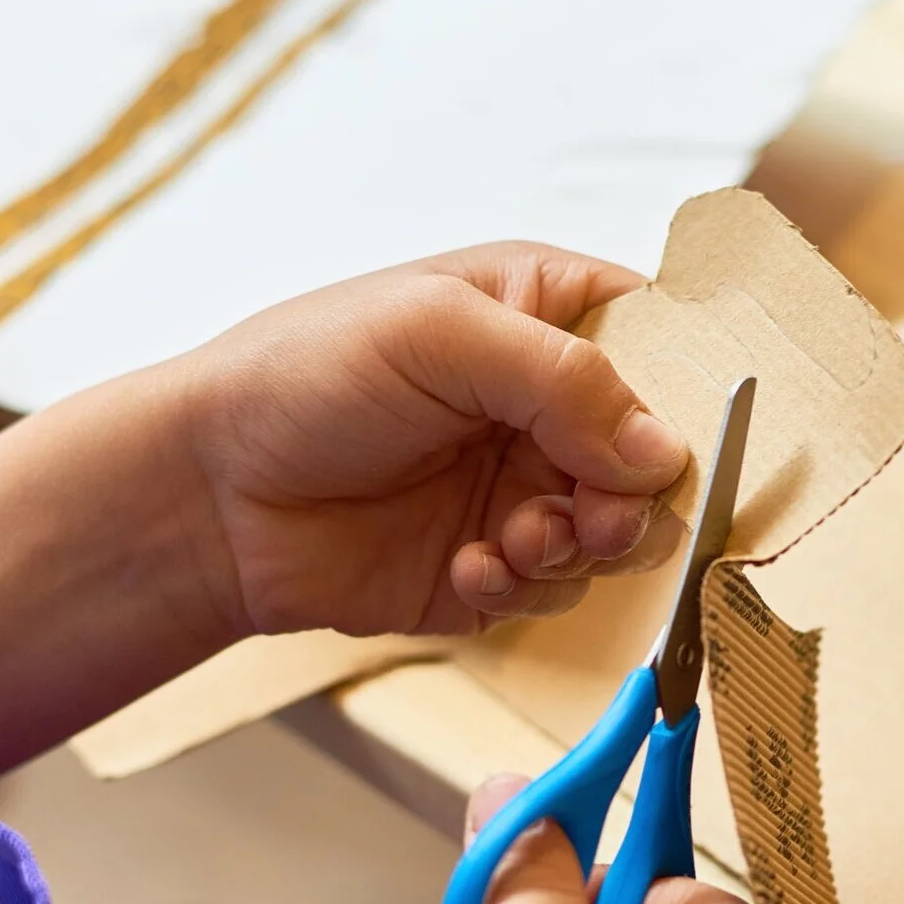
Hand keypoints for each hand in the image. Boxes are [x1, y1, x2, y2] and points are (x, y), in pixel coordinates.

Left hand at [172, 243, 686, 639]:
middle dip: (631, 494)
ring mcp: (517, 485)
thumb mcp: (438, 335)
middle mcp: (541, 404)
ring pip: (613, 532)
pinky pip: (552, 589)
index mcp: (541, 314)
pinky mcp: (488, 564)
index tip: (692, 439)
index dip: (687, 391)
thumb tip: (664, 451)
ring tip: (512, 537)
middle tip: (590, 515)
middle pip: (652, 455)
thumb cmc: (305, 375)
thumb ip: (563, 380)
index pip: (661, 343)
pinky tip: (467, 566)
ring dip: (575, 545)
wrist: (211, 493)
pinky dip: (522, 585)